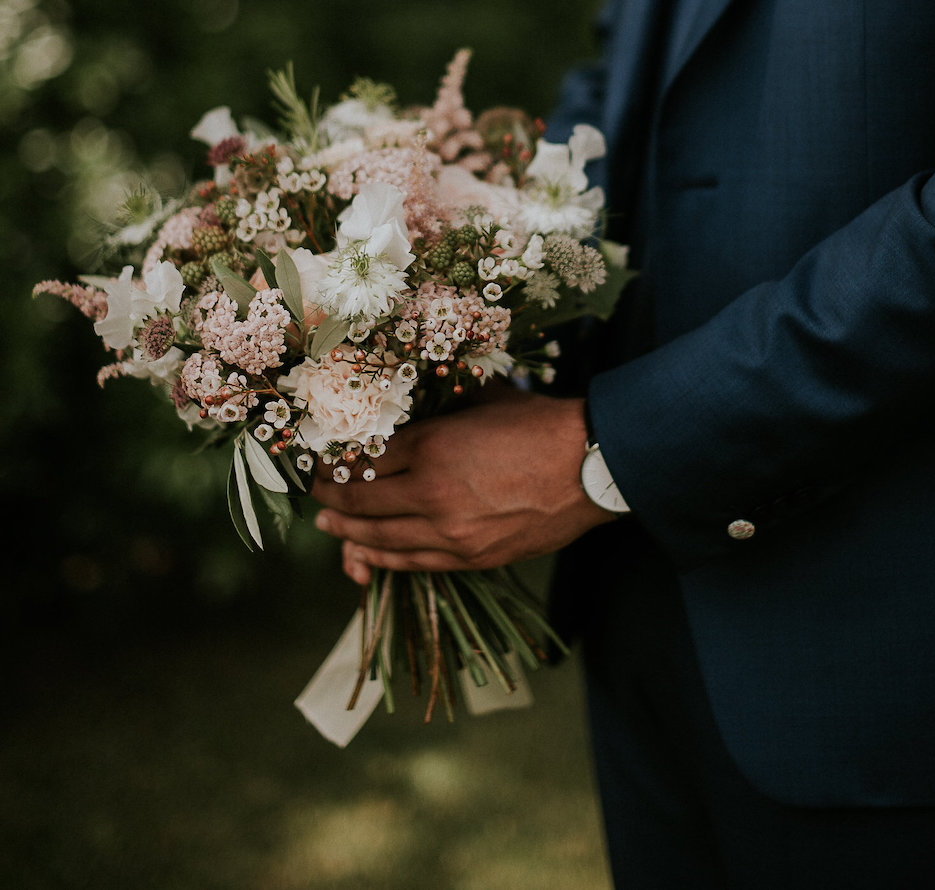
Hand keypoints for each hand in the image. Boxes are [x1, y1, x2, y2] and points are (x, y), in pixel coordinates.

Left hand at [312, 392, 615, 582]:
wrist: (590, 466)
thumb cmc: (538, 424)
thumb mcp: (480, 402)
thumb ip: (440, 411)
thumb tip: (408, 410)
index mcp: (432, 444)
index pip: (365, 459)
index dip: (337, 461)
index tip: (323, 460)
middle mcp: (432, 492)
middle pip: (362, 500)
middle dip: (331, 498)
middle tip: (315, 493)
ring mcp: (451, 532)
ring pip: (381, 537)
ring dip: (347, 532)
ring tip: (328, 525)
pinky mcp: (472, 558)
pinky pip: (413, 563)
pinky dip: (383, 558)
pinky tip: (365, 554)